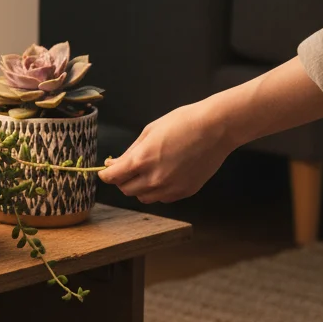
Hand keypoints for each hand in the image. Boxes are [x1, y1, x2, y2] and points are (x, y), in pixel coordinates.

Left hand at [97, 99, 234, 203]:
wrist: (216, 129)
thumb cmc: (182, 123)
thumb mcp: (149, 132)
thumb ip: (130, 151)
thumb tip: (116, 163)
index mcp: (141, 161)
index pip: (113, 178)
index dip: (106, 174)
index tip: (106, 171)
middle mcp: (154, 179)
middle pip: (126, 190)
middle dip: (122, 180)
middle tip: (126, 169)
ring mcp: (171, 188)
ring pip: (144, 197)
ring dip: (139, 188)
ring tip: (146, 172)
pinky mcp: (185, 192)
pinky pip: (163, 198)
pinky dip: (158, 191)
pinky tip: (164, 176)